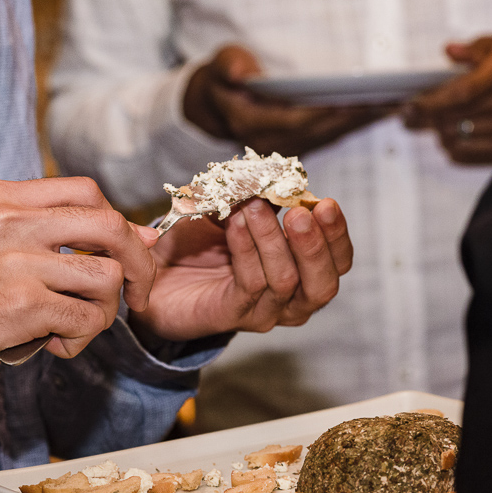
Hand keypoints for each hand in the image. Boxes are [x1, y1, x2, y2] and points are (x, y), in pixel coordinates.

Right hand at [0, 177, 158, 375]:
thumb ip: (57, 230)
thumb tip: (142, 235)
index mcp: (2, 198)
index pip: (85, 191)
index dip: (120, 223)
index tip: (130, 251)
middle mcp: (9, 222)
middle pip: (109, 227)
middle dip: (137, 264)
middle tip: (138, 293)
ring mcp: (17, 262)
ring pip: (106, 279)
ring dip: (102, 312)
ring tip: (74, 325)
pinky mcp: (24, 305)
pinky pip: (87, 320)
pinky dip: (80, 339)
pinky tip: (54, 343)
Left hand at [129, 197, 351, 342]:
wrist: (154, 272)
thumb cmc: (198, 244)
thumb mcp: (233, 211)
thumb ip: (258, 198)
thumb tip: (276, 177)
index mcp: (302, 274)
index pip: (337, 263)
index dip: (337, 235)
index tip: (326, 204)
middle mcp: (290, 300)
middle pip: (323, 285)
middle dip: (315, 246)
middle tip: (300, 213)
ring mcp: (262, 312)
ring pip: (284, 282)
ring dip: (272, 240)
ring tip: (255, 208)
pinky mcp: (232, 316)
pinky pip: (249, 284)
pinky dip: (246, 250)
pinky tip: (236, 224)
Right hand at [184, 45, 390, 155]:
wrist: (214, 107)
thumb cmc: (220, 81)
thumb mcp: (217, 67)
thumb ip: (229, 67)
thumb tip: (241, 73)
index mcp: (250, 125)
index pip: (293, 122)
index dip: (324, 114)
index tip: (352, 102)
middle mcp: (269, 145)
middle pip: (318, 132)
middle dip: (352, 118)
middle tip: (385, 101)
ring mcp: (283, 151)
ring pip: (328, 137)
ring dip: (359, 122)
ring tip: (391, 104)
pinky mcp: (296, 148)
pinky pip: (329, 137)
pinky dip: (353, 124)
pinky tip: (377, 111)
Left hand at [403, 31, 491, 163]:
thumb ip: (473, 49)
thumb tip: (449, 52)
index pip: (462, 94)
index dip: (431, 103)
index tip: (409, 107)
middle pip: (455, 119)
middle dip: (427, 118)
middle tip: (411, 114)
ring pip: (459, 139)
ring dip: (439, 132)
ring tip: (434, 120)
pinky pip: (469, 155)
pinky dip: (452, 146)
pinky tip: (449, 134)